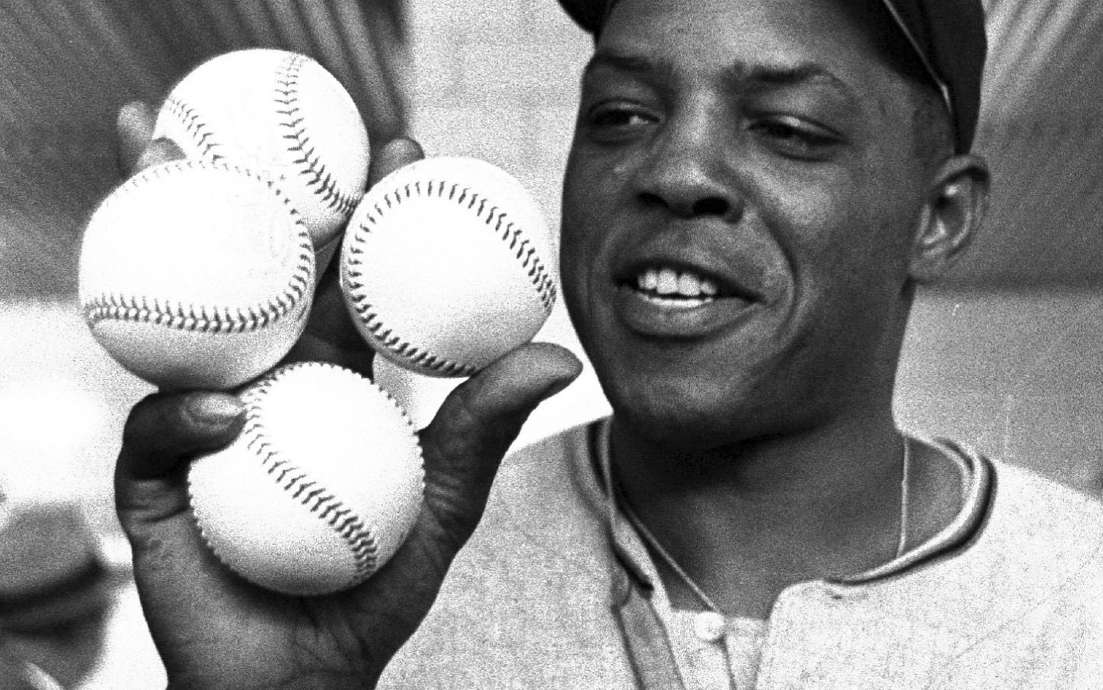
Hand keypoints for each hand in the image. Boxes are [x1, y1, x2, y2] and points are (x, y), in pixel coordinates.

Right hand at [112, 102, 582, 686]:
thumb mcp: (443, 503)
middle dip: (252, 195)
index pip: (344, 276)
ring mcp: (206, 425)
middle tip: (275, 136)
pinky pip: (161, 432)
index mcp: (329, 377)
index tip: (400, 146)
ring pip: (185, 325)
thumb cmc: (377, 588)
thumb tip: (559, 353)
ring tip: (175, 186)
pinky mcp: (157, 479)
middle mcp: (264, 384)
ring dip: (173, 252)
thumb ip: (485, 429)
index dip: (365, 208)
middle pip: (255, 275)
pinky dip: (190, 421)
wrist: (307, 675)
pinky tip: (231, 419)